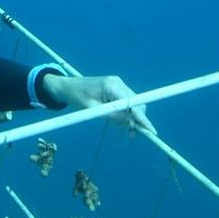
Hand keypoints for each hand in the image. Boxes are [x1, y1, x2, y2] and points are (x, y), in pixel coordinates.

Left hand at [41, 73, 155, 134]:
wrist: (67, 87)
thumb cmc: (76, 97)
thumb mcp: (91, 110)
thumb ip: (111, 116)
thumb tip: (130, 123)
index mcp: (111, 85)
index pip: (132, 103)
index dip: (142, 118)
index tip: (151, 131)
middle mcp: (118, 83)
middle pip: (137, 104)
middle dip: (137, 120)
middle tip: (129, 134)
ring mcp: (118, 85)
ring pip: (133, 104)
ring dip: (131, 118)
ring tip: (124, 130)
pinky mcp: (116, 89)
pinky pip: (127, 102)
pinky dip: (126, 113)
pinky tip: (119, 120)